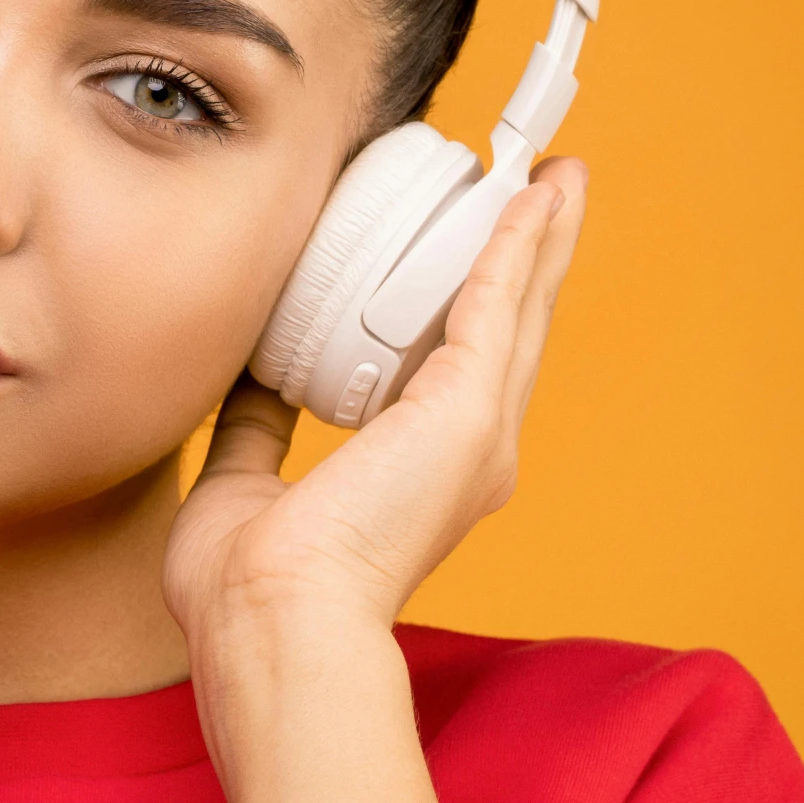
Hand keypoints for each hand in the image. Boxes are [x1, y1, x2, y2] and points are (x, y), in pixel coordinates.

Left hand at [163, 158, 587, 635]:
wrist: (270, 623)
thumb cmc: (249, 588)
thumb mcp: (246, 484)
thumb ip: (257, 428)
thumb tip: (250, 381)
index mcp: (419, 475)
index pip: (457, 368)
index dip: (473, 304)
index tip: (475, 250)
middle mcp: (466, 455)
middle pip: (510, 330)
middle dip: (529, 257)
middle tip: (546, 191)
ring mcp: (476, 436)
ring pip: (519, 310)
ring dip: (539, 237)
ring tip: (557, 178)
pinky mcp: (465, 414)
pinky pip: (496, 305)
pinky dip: (514, 246)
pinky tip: (528, 199)